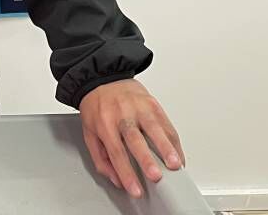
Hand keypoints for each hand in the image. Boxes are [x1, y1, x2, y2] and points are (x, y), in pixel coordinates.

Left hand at [79, 79, 184, 197]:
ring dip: (166, 148)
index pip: (116, 152)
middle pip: (135, 139)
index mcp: (104, 123)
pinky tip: (178, 154)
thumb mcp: (89, 132)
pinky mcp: (152, 102)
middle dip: (146, 159)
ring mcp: (138, 107)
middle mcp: (122, 114)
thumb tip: (117, 180)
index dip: (126, 173)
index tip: (135, 189)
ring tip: (175, 164)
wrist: (102, 77)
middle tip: (155, 176)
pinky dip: (173, 141)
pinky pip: (166, 122)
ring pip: (154, 128)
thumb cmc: (97, 107)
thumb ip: (101, 159)